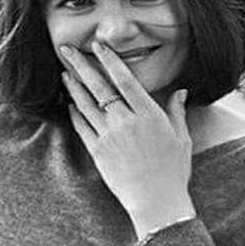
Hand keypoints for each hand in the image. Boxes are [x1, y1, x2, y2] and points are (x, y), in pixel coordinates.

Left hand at [61, 40, 194, 236]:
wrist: (156, 200)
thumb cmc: (172, 170)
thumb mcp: (181, 137)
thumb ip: (176, 112)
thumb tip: (180, 92)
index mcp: (149, 114)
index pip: (125, 79)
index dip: (109, 60)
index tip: (98, 46)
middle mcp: (126, 121)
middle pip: (99, 87)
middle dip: (82, 65)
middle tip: (67, 49)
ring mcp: (109, 136)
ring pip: (86, 105)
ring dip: (74, 87)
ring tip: (64, 72)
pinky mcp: (97, 151)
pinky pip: (82, 127)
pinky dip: (74, 114)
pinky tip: (69, 103)